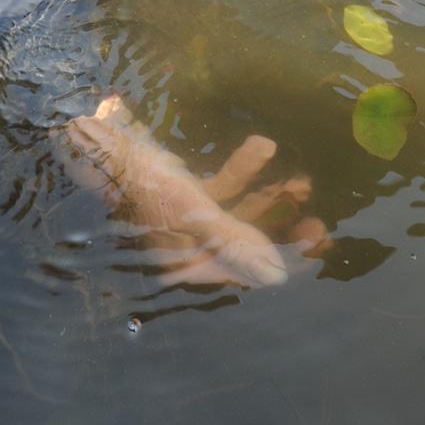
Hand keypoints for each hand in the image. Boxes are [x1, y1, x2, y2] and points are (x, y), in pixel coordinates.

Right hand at [58, 98, 328, 287]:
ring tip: (301, 182)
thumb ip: (234, 243)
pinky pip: (223, 190)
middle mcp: (194, 249)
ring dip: (269, 198)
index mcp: (193, 264)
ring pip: (241, 215)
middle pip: (249, 245)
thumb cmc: (150, 187)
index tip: (317, 243)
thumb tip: (277, 278)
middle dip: (283, 229)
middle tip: (318, 219)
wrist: (106, 150)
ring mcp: (191, 222)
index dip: (286, 259)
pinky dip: (241, 170)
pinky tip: (261, 146)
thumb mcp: (194, 216)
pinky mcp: (188, 197)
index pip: (249, 271)